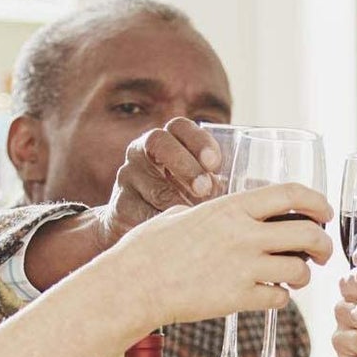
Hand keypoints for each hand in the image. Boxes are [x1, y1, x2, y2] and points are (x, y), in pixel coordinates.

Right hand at [97, 118, 226, 246]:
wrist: (129, 223)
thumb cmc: (173, 197)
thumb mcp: (190, 182)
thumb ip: (209, 179)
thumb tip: (236, 194)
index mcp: (162, 140)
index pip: (178, 126)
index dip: (198, 140)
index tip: (215, 163)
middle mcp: (139, 153)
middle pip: (160, 143)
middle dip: (187, 166)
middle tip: (204, 189)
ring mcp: (127, 178)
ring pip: (155, 188)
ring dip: (181, 202)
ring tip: (199, 216)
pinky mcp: (120, 207)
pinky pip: (145, 215)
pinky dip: (166, 223)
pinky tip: (178, 230)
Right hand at [112, 179, 331, 328]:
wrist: (134, 285)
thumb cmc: (147, 250)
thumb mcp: (177, 217)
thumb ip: (201, 213)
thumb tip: (201, 213)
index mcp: (232, 207)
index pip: (291, 194)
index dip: (317, 201)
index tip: (323, 212)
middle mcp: (244, 234)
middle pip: (308, 234)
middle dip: (323, 245)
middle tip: (322, 253)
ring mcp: (244, 267)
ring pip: (300, 270)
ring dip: (303, 276)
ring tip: (294, 278)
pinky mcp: (239, 298)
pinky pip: (279, 298)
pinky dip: (281, 298)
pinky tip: (270, 295)